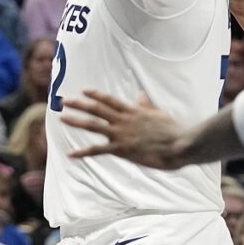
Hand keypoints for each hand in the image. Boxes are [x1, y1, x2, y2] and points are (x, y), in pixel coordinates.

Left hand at [60, 90, 184, 168]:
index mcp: (133, 111)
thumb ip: (146, 105)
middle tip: (63, 101)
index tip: (83, 90)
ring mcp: (121, 133)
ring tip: (62, 118)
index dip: (95, 95)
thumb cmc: (174, 131)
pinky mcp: (122, 148)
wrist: (181, 144)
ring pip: (93, 125)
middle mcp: (124, 120)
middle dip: (79, 104)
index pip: (110, 100)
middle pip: (97, 109)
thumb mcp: (158, 114)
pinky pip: (98, 150)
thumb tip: (140, 94)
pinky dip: (83, 152)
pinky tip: (71, 154)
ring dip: (76, 121)